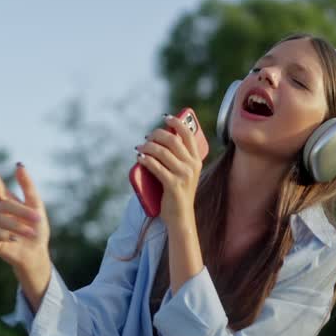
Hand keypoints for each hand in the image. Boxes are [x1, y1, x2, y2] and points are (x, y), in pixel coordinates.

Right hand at [0, 161, 51, 283]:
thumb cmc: (36, 231)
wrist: (37, 253)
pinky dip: (6, 235)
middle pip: (3, 205)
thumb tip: (19, 165)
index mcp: (7, 203)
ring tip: (30, 233)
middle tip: (38, 220)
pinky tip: (15, 240)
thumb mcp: (36, 206)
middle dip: (21, 212)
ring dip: (17, 226)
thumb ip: (28, 186)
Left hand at [135, 114, 203, 229]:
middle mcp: (192, 166)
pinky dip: (145, 160)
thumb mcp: (185, 173)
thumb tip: (160, 140)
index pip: (189, 134)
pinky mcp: (173, 185)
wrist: (181, 217)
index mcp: (197, 160)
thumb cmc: (178, 193)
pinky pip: (155, 167)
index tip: (165, 118)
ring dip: (147, 147)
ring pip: (161, 152)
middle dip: (156, 134)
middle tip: (147, 137)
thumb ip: (179, 159)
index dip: (177, 123)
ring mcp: (183, 175)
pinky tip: (139, 158)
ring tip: (139, 148)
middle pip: (172, 141)